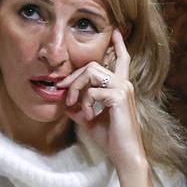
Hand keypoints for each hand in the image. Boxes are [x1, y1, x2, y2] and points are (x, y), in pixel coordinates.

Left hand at [61, 29, 148, 173]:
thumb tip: (65, 102)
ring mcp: (122, 89)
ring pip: (92, 72)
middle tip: (62, 91)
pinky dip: (85, 103)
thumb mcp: (90, 120)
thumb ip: (79, 108)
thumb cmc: (111, 139)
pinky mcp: (118, 97)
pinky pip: (92, 91)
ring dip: (76, 88)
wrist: (125, 154)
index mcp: (121, 87)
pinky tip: (88, 115)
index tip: (115, 31)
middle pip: (93, 65)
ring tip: (73, 105)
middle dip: (74, 77)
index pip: (122, 59)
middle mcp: (124, 84)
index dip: (118, 44)